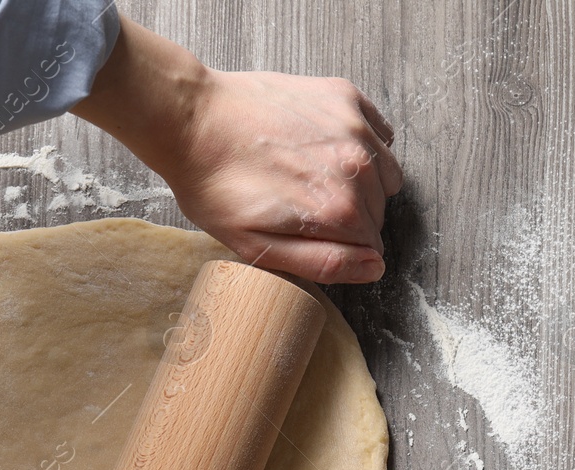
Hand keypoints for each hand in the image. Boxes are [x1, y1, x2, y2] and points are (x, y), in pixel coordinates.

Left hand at [73, 17, 404, 284]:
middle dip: (348, 215)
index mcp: (339, 210)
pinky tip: (323, 146)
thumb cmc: (216, 186)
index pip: (371, 246)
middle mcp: (358, 166)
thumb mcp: (260, 247)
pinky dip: (362, 143)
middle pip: (376, 210)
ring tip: (311, 175)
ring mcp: (354, 127)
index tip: (308, 231)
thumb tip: (375, 267)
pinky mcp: (344, 97)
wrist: (190, 119)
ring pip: (383, 174)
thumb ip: (324, 263)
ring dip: (358, 181)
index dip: (341, 246)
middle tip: (301, 202)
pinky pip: (379, 133)